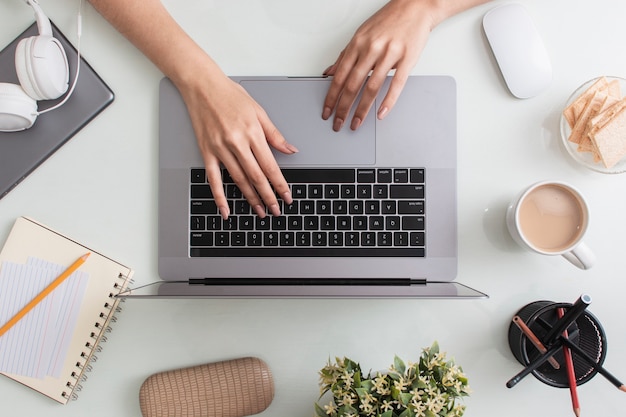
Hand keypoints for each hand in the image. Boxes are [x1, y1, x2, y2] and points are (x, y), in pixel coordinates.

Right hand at [177, 72, 297, 218]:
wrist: (202, 86)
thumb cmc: (230, 95)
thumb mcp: (259, 111)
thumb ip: (275, 135)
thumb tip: (291, 149)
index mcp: (252, 133)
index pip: (270, 166)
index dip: (280, 184)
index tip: (287, 196)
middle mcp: (237, 143)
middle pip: (256, 177)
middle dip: (268, 197)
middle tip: (276, 211)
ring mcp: (220, 149)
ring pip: (238, 180)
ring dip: (250, 198)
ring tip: (260, 211)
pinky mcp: (207, 152)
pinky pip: (213, 179)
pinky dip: (220, 197)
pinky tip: (226, 210)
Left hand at [322, 0, 437, 130]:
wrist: (415, 6)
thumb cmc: (388, 21)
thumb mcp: (361, 34)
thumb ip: (345, 55)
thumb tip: (330, 73)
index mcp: (358, 43)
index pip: (340, 76)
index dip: (331, 97)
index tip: (327, 111)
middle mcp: (371, 48)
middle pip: (353, 85)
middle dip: (343, 108)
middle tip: (338, 123)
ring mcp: (390, 53)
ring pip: (372, 87)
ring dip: (362, 109)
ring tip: (356, 123)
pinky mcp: (407, 58)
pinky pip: (397, 83)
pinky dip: (388, 101)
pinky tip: (381, 113)